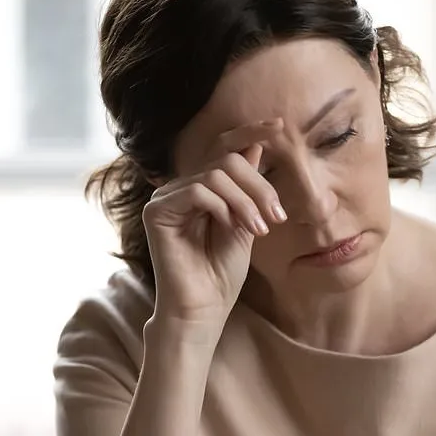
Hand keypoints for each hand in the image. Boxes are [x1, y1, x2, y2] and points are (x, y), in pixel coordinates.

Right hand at [143, 119, 286, 330]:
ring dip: (247, 201)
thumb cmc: (223, 273)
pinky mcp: (156, 211)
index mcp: (201, 188)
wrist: (205, 308)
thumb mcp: (246, 222)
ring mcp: (165, 197)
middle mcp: (180, 187)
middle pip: (225, 159)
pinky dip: (223, 207)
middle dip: (259, 186)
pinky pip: (197, 190)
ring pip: (215, 174)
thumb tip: (256, 146)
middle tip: (276, 217)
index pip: (223, 148)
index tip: (279, 127)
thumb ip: (248, 187)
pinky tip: (231, 228)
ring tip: (259, 229)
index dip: (249, 132)